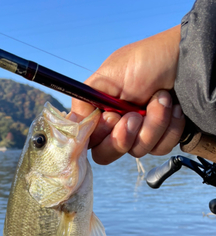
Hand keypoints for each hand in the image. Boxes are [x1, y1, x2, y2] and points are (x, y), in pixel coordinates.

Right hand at [71, 26, 185, 164]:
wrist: (185, 59)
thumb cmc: (145, 61)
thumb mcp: (107, 76)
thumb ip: (84, 102)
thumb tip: (72, 124)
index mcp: (99, 113)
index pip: (86, 142)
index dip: (98, 135)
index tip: (112, 118)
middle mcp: (116, 127)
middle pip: (106, 155)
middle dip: (123, 137)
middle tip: (135, 115)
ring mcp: (139, 134)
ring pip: (136, 151)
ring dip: (152, 124)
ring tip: (161, 99)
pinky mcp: (160, 138)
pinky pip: (159, 149)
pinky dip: (169, 128)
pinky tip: (173, 108)